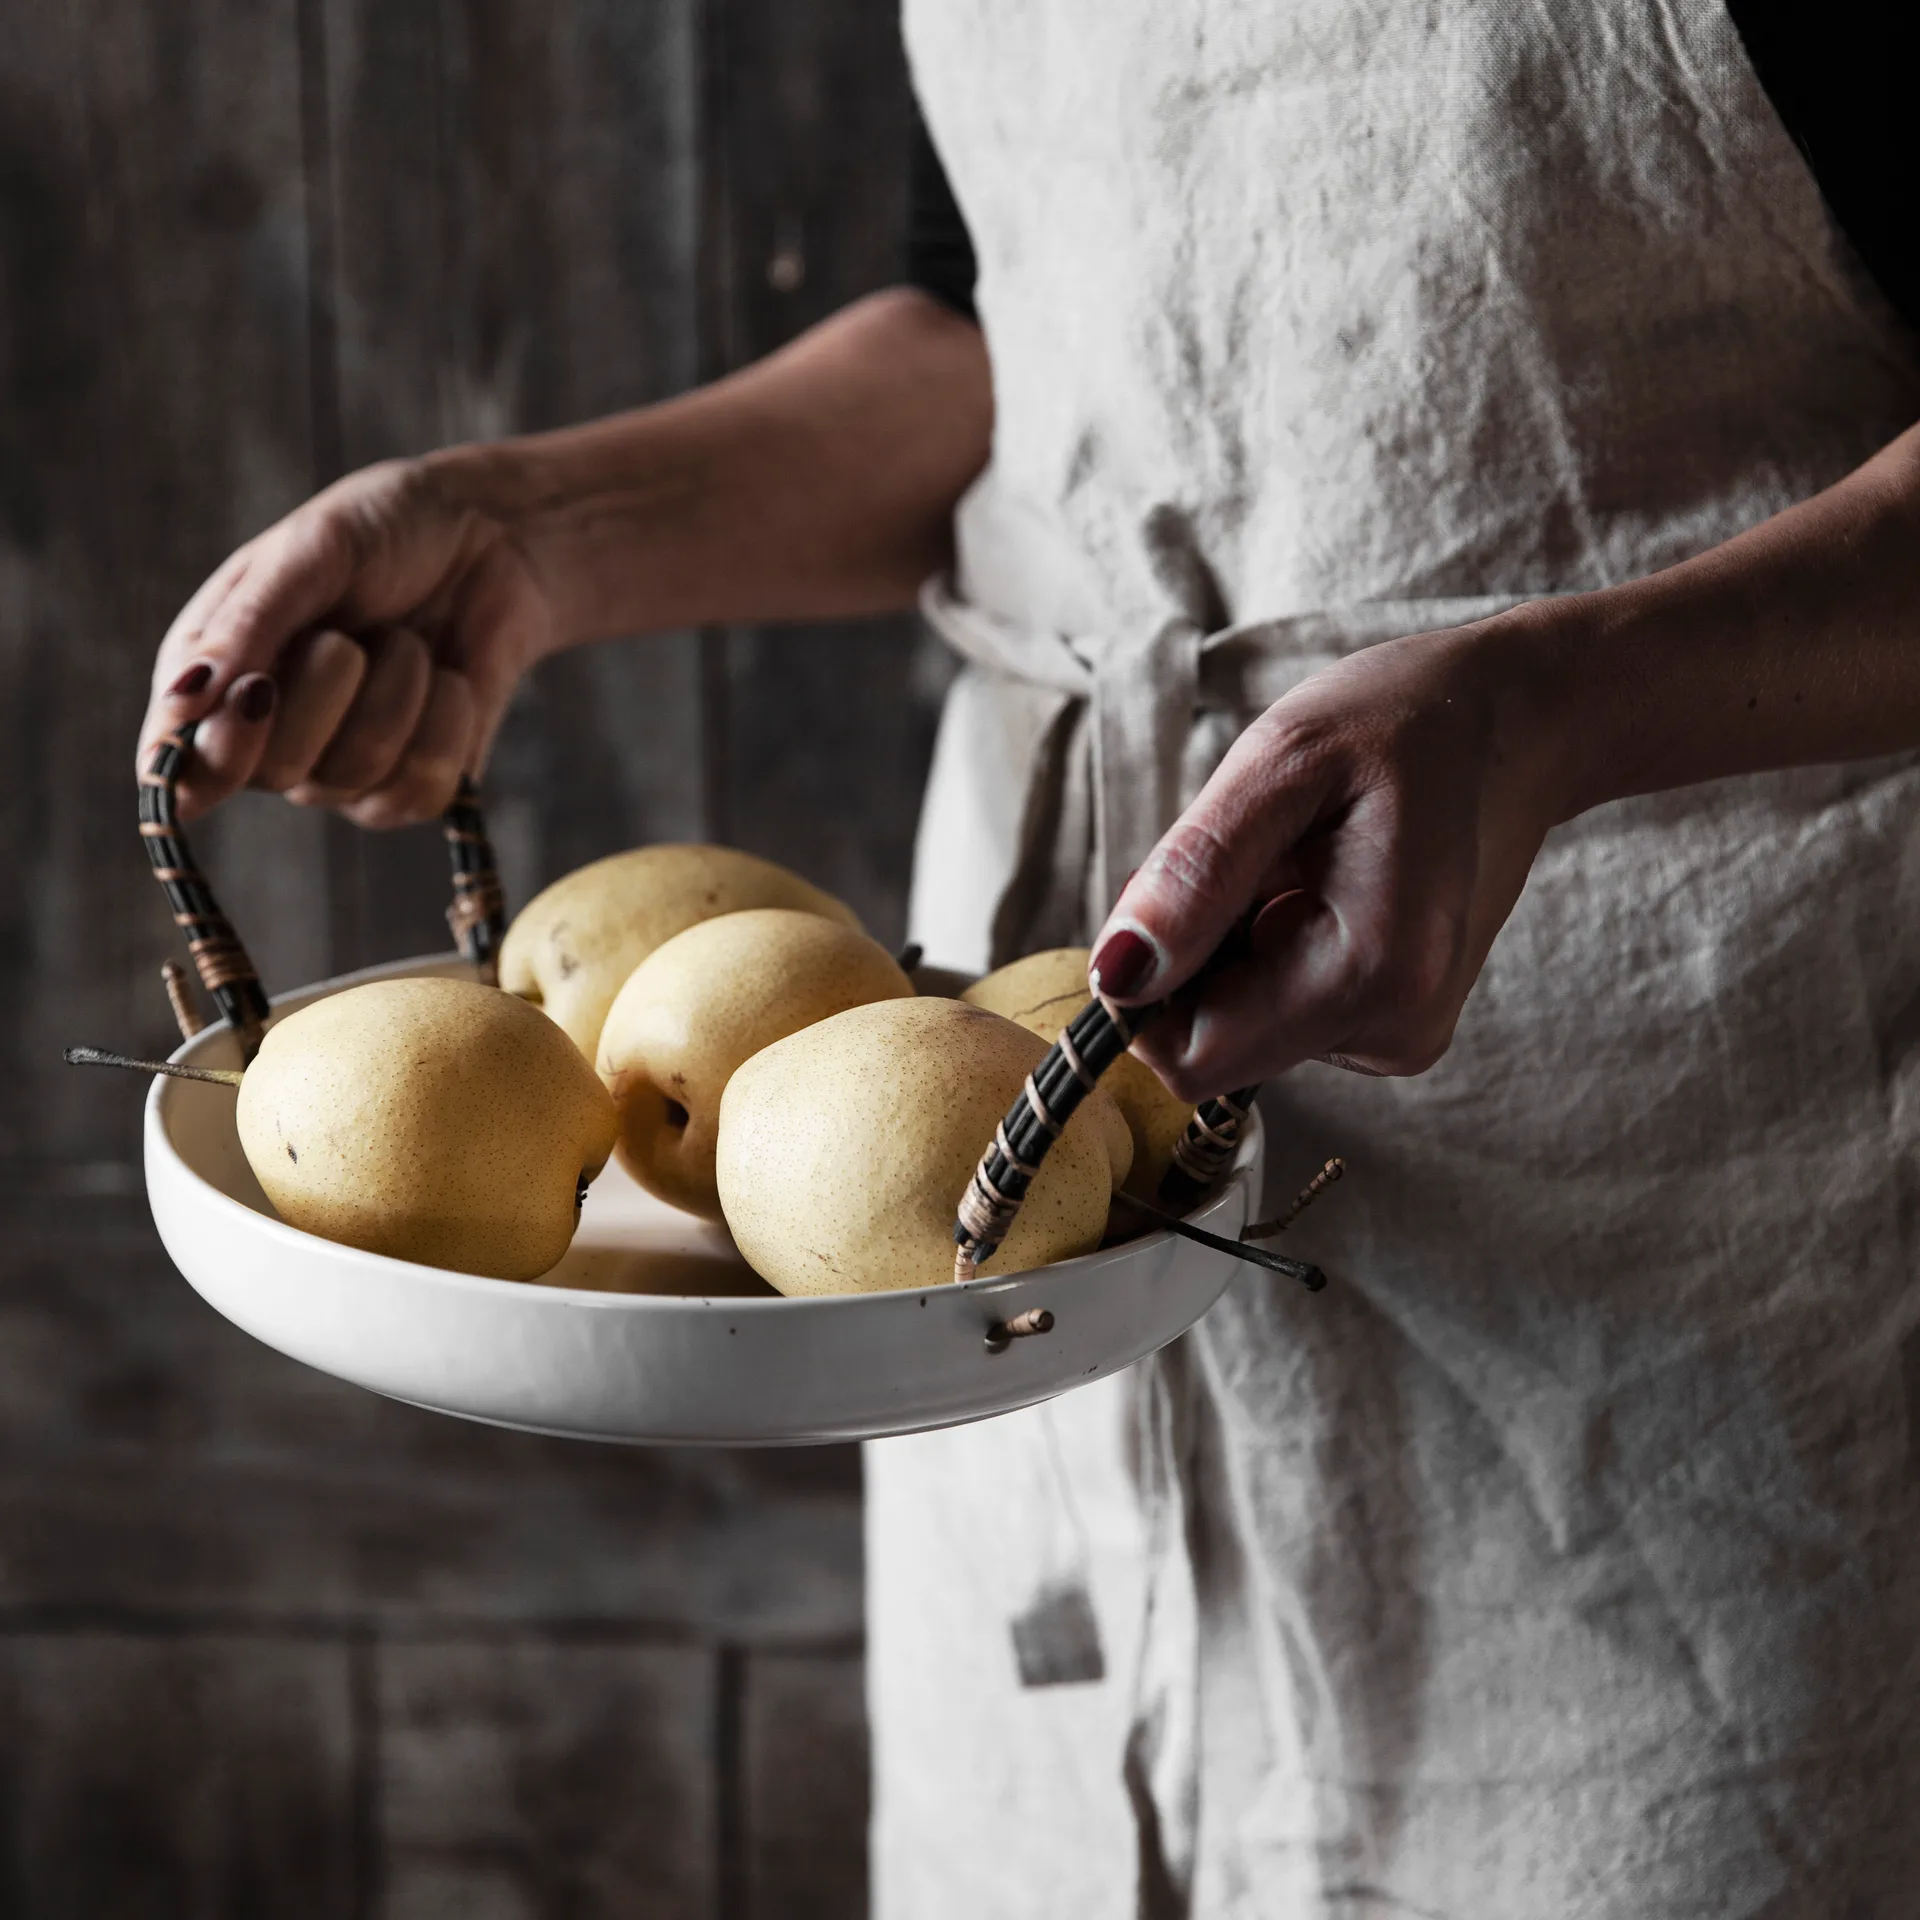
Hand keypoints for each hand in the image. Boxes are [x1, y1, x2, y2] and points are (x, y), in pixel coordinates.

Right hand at [136, 454, 553, 823]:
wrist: (494, 536)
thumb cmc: (386, 531)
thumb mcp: (311, 552)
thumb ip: (247, 625)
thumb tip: (183, 700)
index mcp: (217, 678)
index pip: (181, 769)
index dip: (212, 755)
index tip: (258, 693)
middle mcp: (273, 739)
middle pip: (273, 774)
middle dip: (322, 698)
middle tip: (346, 638)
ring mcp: (347, 770)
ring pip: (357, 779)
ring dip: (395, 695)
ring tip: (407, 640)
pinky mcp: (419, 784)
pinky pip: (422, 793)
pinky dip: (446, 725)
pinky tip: (450, 677)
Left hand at [1087, 619, 1568, 1099]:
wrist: (1513, 722)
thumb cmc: (1403, 720)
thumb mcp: (1283, 762)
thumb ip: (1196, 875)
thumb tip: (1117, 976)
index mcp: (1372, 977)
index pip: (1192, 1060)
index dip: (1146, 990)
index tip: (1169, 892)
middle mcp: (1393, 1030)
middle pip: (1212, 1048)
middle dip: (1192, 960)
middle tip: (1243, 856)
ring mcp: (1397, 1034)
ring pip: (1240, 1028)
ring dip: (1230, 947)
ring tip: (1295, 859)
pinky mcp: (1391, 1022)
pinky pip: (1280, 1011)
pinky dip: (1268, 948)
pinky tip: (1316, 882)